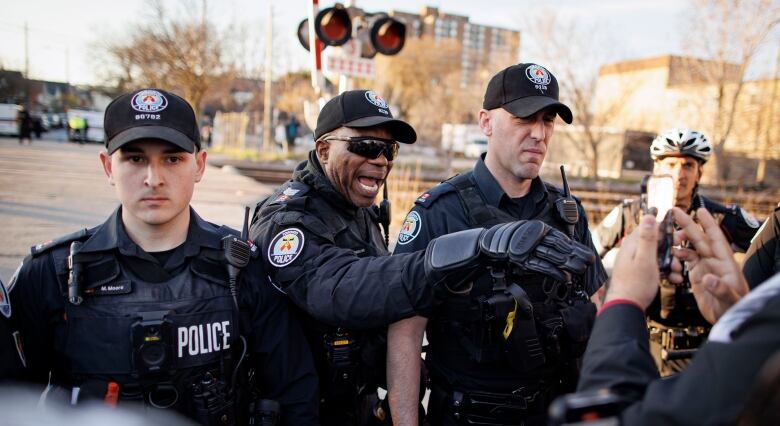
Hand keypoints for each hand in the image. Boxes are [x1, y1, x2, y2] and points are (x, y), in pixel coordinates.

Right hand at [479, 220, 594, 281]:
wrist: (488, 244)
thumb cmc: (510, 242)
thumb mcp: (530, 238)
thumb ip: (544, 242)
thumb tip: (564, 250)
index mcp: (539, 229)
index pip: (561, 240)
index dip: (576, 248)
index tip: (588, 255)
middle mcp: (535, 237)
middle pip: (560, 247)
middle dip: (576, 255)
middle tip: (590, 262)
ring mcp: (528, 247)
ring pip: (553, 256)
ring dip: (568, 264)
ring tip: (581, 270)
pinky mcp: (521, 259)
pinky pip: (541, 266)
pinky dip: (554, 272)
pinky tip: (565, 278)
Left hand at [605, 214, 678, 308]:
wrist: (625, 306)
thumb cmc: (635, 284)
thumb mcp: (645, 258)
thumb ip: (647, 238)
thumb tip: (648, 215)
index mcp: (632, 243)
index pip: (650, 227)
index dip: (666, 229)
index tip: (679, 235)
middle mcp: (632, 250)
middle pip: (656, 242)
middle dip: (671, 247)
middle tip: (683, 253)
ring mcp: (635, 261)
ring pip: (657, 255)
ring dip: (670, 261)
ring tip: (677, 271)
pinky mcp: (639, 272)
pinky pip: (655, 266)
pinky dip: (665, 271)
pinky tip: (675, 279)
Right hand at [672, 207, 747, 323]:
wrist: (728, 320)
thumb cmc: (734, 309)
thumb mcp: (729, 300)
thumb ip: (720, 289)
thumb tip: (708, 278)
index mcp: (725, 263)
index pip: (716, 239)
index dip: (708, 224)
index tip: (699, 210)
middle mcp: (714, 262)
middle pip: (699, 239)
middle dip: (687, 225)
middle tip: (674, 211)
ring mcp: (705, 267)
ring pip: (690, 249)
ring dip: (678, 243)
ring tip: (666, 239)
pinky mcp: (697, 275)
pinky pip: (685, 262)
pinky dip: (676, 258)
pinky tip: (669, 258)